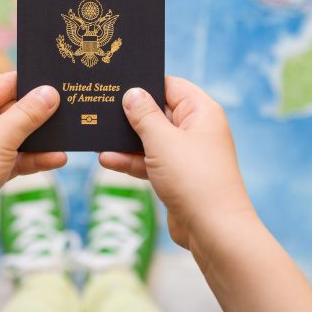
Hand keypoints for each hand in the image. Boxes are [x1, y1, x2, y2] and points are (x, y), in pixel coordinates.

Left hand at [0, 71, 64, 252]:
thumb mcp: (0, 137)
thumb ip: (28, 113)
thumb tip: (50, 92)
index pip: (6, 83)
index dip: (33, 81)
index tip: (63, 80)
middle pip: (16, 108)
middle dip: (43, 111)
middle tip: (75, 106)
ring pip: (21, 134)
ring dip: (44, 138)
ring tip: (72, 134)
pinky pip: (20, 157)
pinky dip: (38, 158)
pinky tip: (59, 159)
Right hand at [99, 76, 255, 251]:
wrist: (213, 230)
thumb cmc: (193, 179)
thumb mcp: (162, 140)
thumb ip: (144, 114)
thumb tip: (132, 93)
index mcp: (201, 112)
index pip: (170, 85)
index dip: (145, 82)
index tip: (117, 80)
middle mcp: (196, 129)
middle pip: (158, 111)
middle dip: (131, 113)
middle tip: (101, 105)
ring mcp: (186, 154)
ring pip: (151, 138)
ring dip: (126, 140)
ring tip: (97, 134)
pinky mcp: (177, 176)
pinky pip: (150, 161)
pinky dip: (131, 160)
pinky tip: (106, 159)